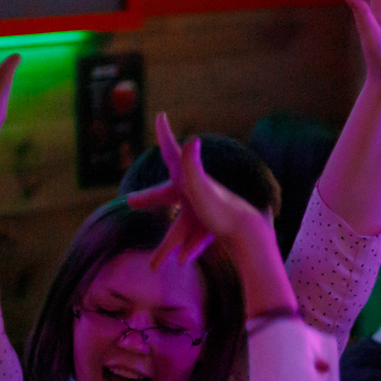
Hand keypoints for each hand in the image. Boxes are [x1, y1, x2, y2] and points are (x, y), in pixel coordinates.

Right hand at [128, 114, 269, 266]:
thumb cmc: (220, 210)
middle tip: (131, 200)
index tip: (161, 116)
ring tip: (154, 264)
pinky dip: (192, 247)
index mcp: (188, 180)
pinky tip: (185, 261)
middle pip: (166, 197)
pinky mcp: (217, 225)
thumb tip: (193, 139)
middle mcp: (196, 192)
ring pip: (182, 226)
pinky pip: (199, 236)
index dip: (164, 135)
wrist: (249, 233)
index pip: (172, 154)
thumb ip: (192, 166)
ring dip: (170, 244)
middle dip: (149, 199)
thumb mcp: (200, 188)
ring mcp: (206, 209)